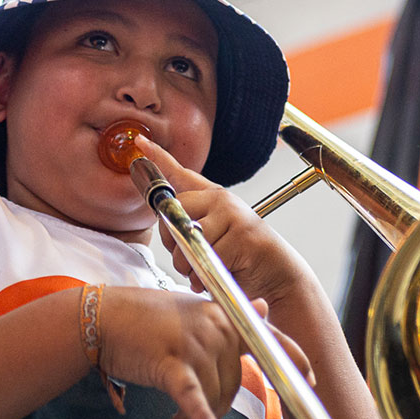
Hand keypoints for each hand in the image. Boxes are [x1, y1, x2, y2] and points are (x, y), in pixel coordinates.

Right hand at [96, 286, 313, 418]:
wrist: (102, 317)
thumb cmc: (146, 318)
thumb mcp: (193, 309)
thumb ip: (229, 316)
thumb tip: (264, 306)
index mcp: (222, 316)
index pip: (267, 338)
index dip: (292, 359)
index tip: (311, 379)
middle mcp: (213, 326)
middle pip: (235, 381)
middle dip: (220, 407)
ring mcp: (192, 342)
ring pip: (214, 394)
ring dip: (198, 418)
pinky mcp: (169, 361)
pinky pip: (192, 394)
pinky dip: (198, 415)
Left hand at [134, 135, 310, 307]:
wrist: (278, 275)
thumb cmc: (242, 259)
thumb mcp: (214, 238)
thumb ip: (190, 227)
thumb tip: (165, 224)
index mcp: (213, 198)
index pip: (181, 174)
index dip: (159, 158)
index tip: (141, 143)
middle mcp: (222, 200)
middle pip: (174, 211)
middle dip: (172, 241)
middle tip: (187, 259)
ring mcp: (233, 215)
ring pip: (187, 239)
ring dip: (189, 265)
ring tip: (204, 272)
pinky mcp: (241, 235)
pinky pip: (207, 256)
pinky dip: (205, 274)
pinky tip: (218, 274)